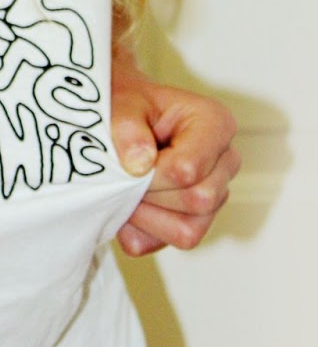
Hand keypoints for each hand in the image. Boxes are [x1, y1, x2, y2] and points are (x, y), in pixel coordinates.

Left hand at [111, 58, 239, 256]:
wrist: (124, 116)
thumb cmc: (129, 106)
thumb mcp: (121, 103)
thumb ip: (128, 128)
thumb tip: (140, 164)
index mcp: (216, 124)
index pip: (189, 170)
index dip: (152, 175)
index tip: (128, 163)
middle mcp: (225, 162)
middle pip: (198, 201)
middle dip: (151, 195)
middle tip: (123, 176)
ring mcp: (215, 194)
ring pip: (189, 231)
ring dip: (147, 218)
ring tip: (124, 190)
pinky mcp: (198, 220)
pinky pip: (172, 243)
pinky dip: (144, 231)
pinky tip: (131, 204)